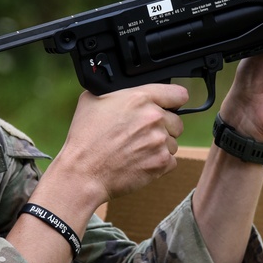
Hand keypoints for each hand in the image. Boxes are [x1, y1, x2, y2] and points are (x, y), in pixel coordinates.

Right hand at [48, 84, 187, 206]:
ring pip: (173, 142)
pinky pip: (171, 161)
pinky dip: (158, 162)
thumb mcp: (93, 100)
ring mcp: (159, 141)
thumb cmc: (85, 137)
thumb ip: (116, 91)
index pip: (178, 94)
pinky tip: (140, 161)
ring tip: (137, 149)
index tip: (170, 105)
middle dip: (164, 126)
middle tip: (143, 133)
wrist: (84, 172)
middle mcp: (154, 118)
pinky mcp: (161, 163)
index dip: (173, 100)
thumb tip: (123, 90)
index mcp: (140, 98)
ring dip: (160, 146)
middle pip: (177, 121)